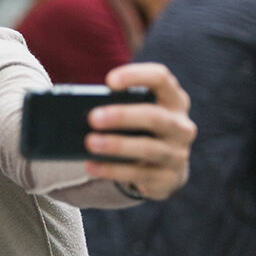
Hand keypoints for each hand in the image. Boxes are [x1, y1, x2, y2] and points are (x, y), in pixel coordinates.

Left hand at [82, 62, 196, 199]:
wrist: (161, 168)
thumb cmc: (139, 130)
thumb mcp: (132, 114)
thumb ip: (114, 106)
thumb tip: (75, 108)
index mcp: (172, 99)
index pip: (161, 78)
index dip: (136, 76)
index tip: (109, 81)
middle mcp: (181, 125)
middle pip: (155, 117)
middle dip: (122, 116)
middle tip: (92, 117)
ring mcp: (177, 153)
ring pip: (148, 148)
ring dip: (116, 145)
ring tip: (89, 143)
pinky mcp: (168, 178)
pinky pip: (139, 174)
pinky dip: (112, 170)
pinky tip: (91, 166)